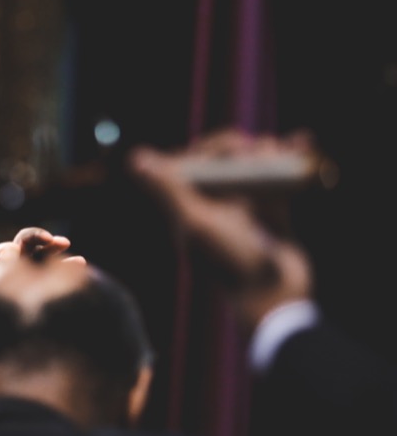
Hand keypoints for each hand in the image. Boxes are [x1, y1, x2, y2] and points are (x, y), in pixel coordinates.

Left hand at [0, 227, 85, 289]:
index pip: (10, 246)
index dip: (17, 244)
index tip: (29, 249)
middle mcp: (17, 263)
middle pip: (31, 245)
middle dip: (45, 241)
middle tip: (60, 243)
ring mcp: (34, 273)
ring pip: (48, 257)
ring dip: (60, 255)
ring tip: (78, 261)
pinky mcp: (48, 284)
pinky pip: (59, 272)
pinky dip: (69, 268)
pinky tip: (80, 267)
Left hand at [127, 129, 313, 328]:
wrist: (273, 295)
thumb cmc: (230, 260)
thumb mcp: (197, 222)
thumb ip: (169, 189)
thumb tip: (135, 157)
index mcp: (190, 208)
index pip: (194, 164)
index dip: (212, 147)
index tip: (234, 145)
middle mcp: (213, 208)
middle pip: (224, 163)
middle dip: (242, 148)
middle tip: (261, 146)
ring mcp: (243, 212)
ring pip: (252, 170)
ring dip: (267, 151)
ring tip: (283, 145)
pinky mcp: (271, 217)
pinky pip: (277, 183)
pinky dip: (288, 162)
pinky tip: (301, 141)